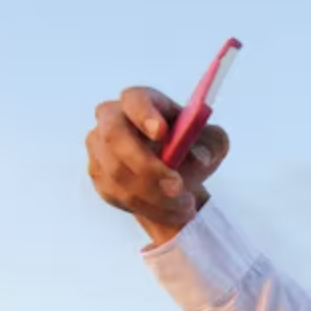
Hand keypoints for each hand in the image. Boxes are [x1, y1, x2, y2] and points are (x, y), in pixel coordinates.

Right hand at [86, 87, 229, 244]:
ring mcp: (100, 146)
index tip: (161, 133)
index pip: (134, 99)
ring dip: (154, 195)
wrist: (179, 176)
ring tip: (185, 205)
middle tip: (177, 188)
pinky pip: (117, 193)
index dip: (144, 114)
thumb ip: (211, 145)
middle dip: (147, 167)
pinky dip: (148, 207)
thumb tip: (198, 156)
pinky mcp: (99, 174)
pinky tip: (170, 210)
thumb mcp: (212, 143)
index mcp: (142, 101)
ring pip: (117, 173)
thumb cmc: (191, 149)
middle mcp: (112, 118)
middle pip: (114, 137)